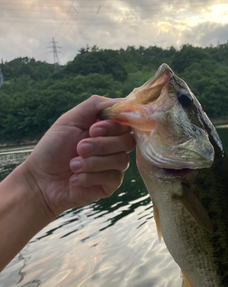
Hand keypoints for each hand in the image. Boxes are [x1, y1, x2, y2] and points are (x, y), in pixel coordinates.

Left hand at [20, 95, 135, 218]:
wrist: (40, 180)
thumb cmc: (53, 148)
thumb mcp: (71, 119)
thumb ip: (96, 105)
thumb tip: (126, 102)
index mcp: (106, 130)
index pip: (126, 123)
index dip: (113, 126)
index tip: (93, 130)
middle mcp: (113, 147)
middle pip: (127, 141)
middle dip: (102, 145)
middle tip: (79, 148)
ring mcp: (113, 166)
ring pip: (122, 160)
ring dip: (93, 162)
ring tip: (73, 165)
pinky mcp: (110, 185)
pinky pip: (114, 178)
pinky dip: (91, 177)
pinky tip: (75, 179)